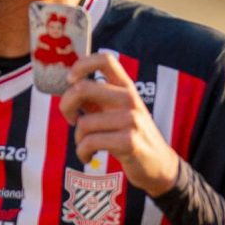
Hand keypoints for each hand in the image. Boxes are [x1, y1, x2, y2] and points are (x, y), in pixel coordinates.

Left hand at [59, 52, 180, 197]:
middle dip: (65, 105)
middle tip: (71, 119)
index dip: (81, 65)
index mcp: (126, 87)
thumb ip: (96, 99)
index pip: (105, 59)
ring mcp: (131, 120)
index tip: (71, 81)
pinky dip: (82, 152)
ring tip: (86, 146)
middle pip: (83, 88)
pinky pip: (90, 142)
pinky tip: (88, 157)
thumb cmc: (130, 136)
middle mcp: (129, 98)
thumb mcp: (116, 112)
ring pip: (84, 122)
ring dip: (78, 138)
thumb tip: (69, 85)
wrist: (159, 165)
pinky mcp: (129, 142)